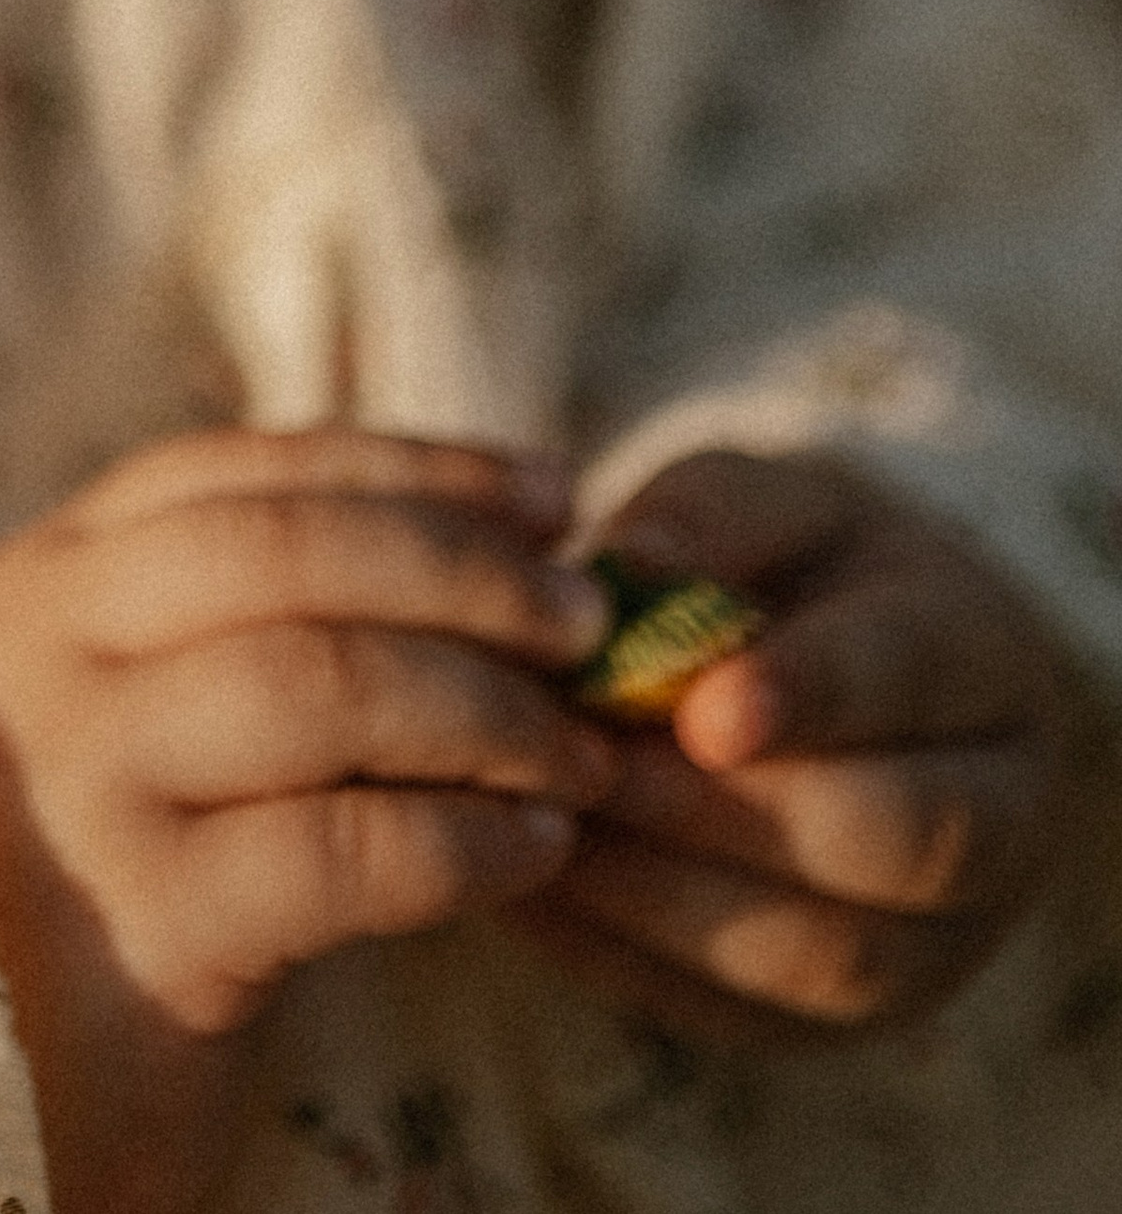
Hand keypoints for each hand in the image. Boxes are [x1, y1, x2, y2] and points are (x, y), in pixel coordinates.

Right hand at [0, 428, 615, 1213]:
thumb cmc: (80, 884)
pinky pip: (343, 853)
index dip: (413, 467)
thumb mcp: (118, 716)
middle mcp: (43, 660)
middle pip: (287, 551)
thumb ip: (234, 628)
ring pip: (321, 682)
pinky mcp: (144, 932)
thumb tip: (482, 549)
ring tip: (578, 749)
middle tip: (586, 617)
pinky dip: (465, 840)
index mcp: (42, 582)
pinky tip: (532, 851)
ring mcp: (84, 791)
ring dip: (485, 706)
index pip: (245, 470)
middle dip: (463, 566)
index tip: (548, 490)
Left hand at [519, 448, 1089, 1046]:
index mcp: (985, 665)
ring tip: (540, 812)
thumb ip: (711, 520)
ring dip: (660, 892)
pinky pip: (738, 1016)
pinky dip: (625, 951)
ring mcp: (931, 946)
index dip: (808, 696)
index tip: (699, 705)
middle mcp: (996, 825)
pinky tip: (532, 878)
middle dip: (718, 807)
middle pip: (883, 843)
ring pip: (815, 957)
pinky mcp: (836, 1022)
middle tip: (588, 759)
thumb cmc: (795, 568)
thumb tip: (624, 563)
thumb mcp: (771, 506)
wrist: (829, 677)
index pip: (909, 684)